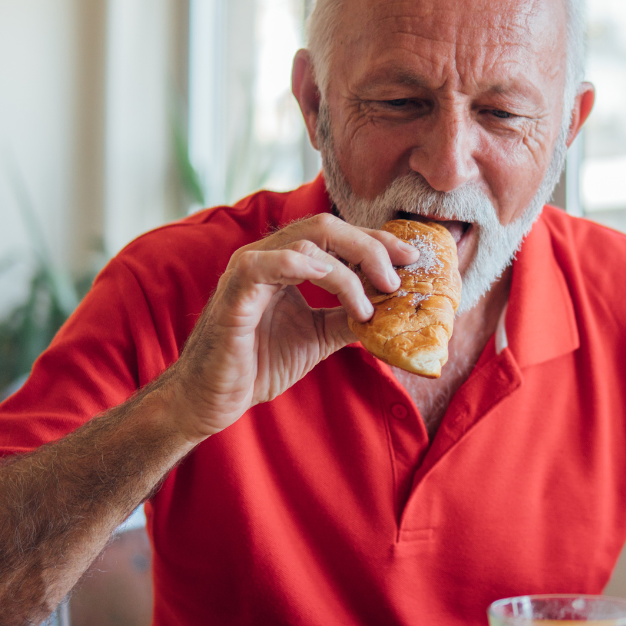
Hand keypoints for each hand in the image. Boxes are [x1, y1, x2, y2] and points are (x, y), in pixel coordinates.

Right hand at [159, 213, 417, 438]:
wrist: (213, 399)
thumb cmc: (258, 363)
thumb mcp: (318, 337)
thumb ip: (349, 317)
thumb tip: (394, 309)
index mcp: (287, 262)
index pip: (338, 236)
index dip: (377, 241)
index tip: (412, 259)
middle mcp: (268, 256)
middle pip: (328, 227)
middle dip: (371, 246)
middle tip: (398, 278)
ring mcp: (249, 269)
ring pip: (307, 241)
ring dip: (349, 270)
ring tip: (369, 304)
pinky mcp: (235, 292)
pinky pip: (267, 263)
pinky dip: (305, 266)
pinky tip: (335, 284)